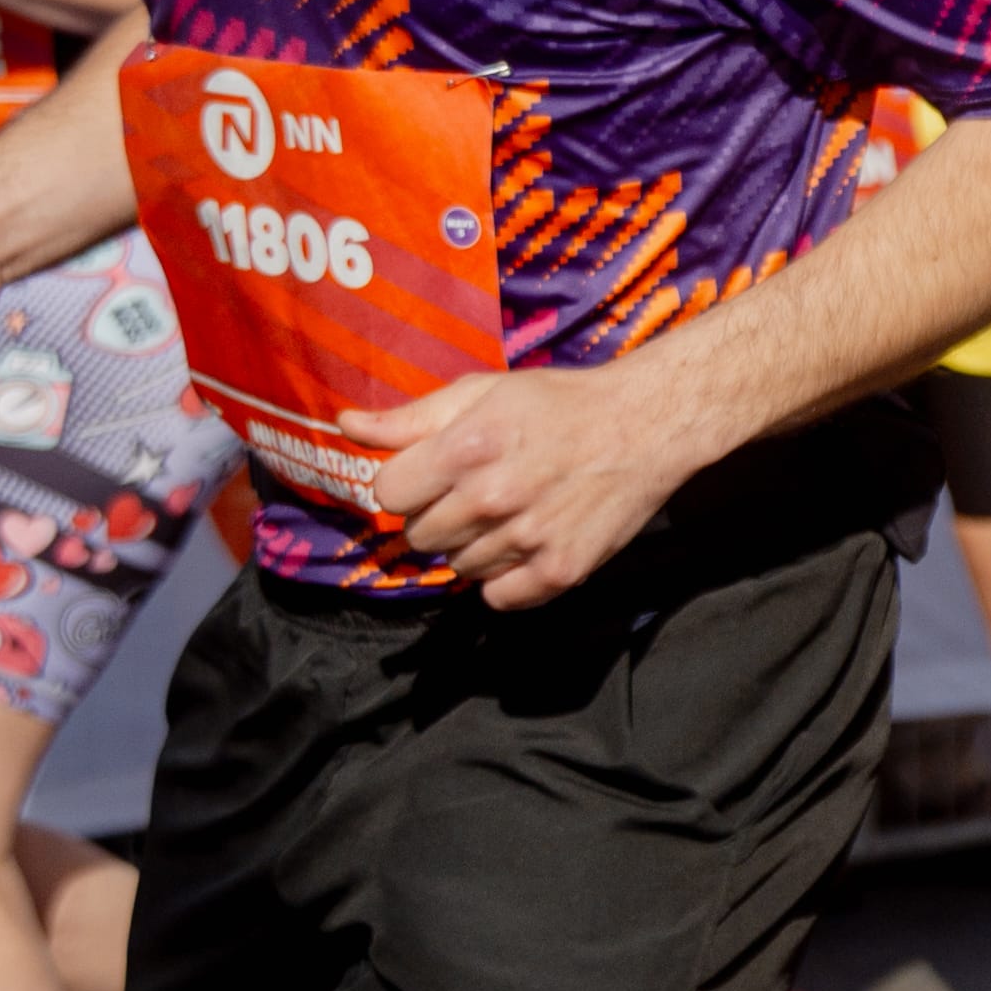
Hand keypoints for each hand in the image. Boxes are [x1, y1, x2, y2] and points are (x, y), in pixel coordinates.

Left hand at [351, 361, 692, 611]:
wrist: (646, 425)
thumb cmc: (558, 404)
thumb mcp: (482, 393)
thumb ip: (410, 418)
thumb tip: (345, 424)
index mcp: (465, 449)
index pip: (388, 494)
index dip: (407, 484)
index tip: (433, 475)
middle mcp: (491, 499)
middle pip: (419, 536)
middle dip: (438, 515)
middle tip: (476, 494)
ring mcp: (527, 539)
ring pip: (457, 568)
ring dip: (473, 547)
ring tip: (509, 514)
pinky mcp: (560, 570)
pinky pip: (498, 597)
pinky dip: (505, 580)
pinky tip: (525, 546)